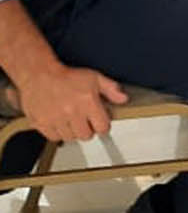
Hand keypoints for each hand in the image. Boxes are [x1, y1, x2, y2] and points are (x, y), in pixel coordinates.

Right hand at [11, 65, 127, 141]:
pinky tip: (60, 123)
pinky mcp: (42, 123)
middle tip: (85, 121)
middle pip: (86, 135)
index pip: (102, 127)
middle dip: (88, 129)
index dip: (103, 126)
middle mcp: (72, 113)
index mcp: (88, 102)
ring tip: (72, 120)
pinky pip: (54, 137)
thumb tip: (123, 99)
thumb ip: (111, 89)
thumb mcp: (94, 78)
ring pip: (70, 137)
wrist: (40, 74)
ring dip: (73, 131)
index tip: (100, 122)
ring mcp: (56, 119)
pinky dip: (58, 133)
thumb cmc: (66, 76)